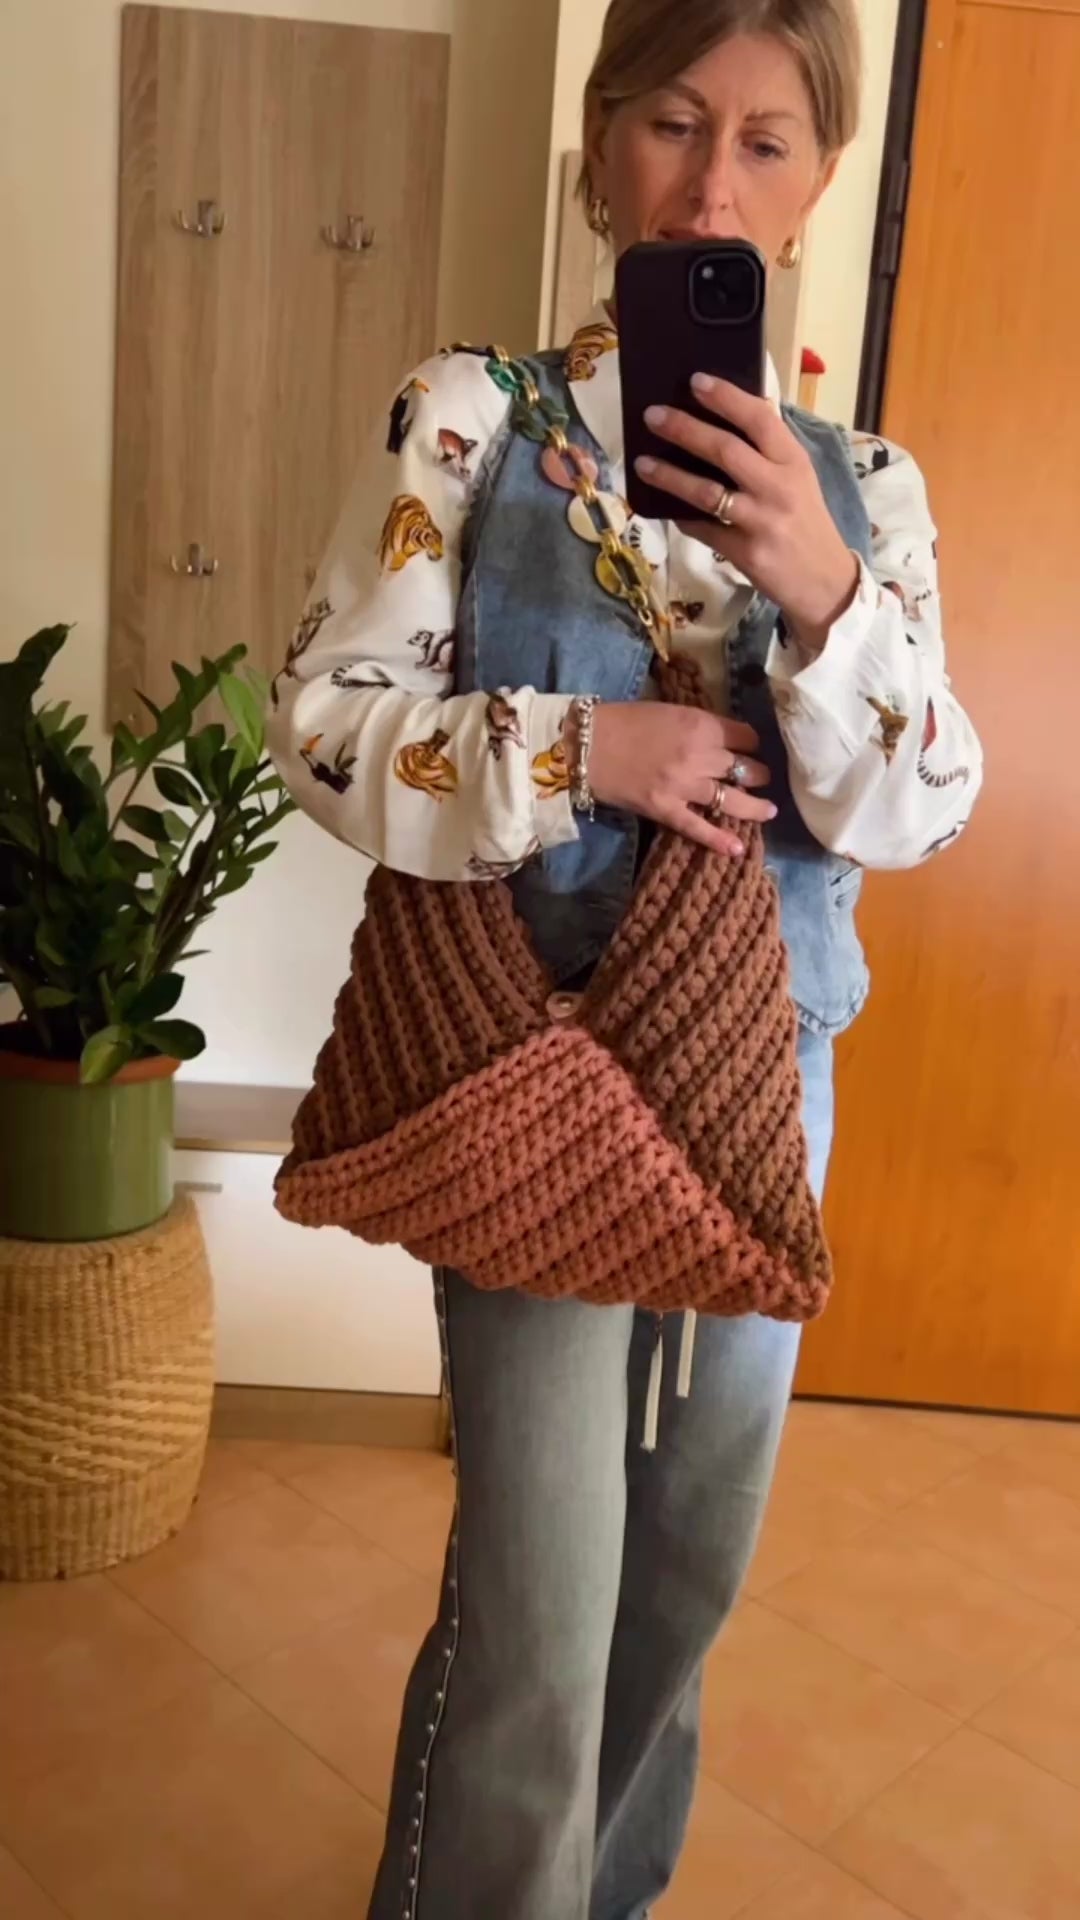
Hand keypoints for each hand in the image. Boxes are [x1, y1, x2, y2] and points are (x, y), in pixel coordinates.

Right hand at [578, 701, 775, 858]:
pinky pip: (698, 828)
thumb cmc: (623, 721)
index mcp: (701, 725)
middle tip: (761, 778)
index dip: (751, 742)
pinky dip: (719, 840)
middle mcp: (699, 756)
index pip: (745, 736)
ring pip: (732, 799)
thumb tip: (723, 740)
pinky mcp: (665, 810)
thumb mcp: (670, 711)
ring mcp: (683, 787)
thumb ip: (699, 726)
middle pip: (744, 768)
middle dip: (757, 773)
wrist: (586, 745)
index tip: (750, 748)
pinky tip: (737, 850)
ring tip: (768, 810)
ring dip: (755, 807)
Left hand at [635, 375, 859, 651]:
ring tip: (642, 463)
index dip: (726, 397)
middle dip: (684, 429)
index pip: (760, 418)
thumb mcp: (798, 478)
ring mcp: (761, 522)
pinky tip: (664, 507)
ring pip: (707, 492)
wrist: (824, 581)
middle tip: (652, 416)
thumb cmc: (806, 521)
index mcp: (793, 461)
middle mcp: (778, 487)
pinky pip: (704, 530)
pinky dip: (682, 517)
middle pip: (725, 450)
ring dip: (670, 475)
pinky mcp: (746, 553)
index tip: (695, 381)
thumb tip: (727, 415)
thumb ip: (769, 451)